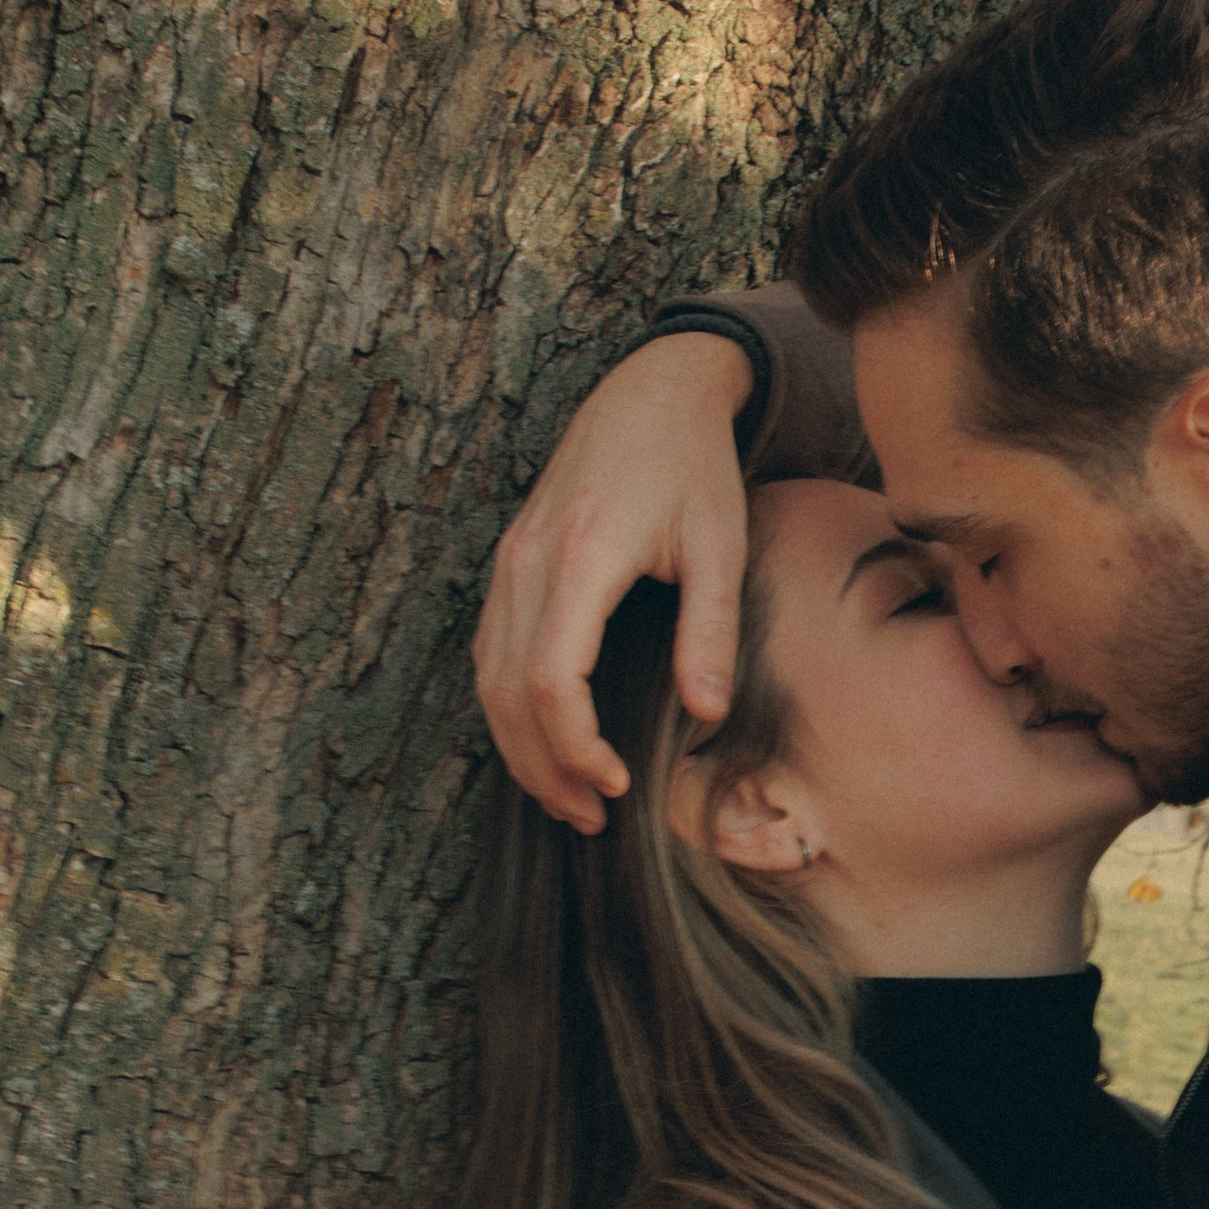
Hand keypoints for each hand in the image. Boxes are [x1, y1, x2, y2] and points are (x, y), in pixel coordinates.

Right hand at [473, 335, 752, 830]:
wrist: (651, 390)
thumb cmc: (692, 464)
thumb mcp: (720, 543)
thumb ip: (710, 629)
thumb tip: (705, 713)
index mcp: (580, 557)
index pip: (552, 680)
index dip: (576, 747)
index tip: (618, 786)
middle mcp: (528, 561)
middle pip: (507, 693)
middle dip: (544, 766)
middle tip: (590, 818)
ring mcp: (510, 561)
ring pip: (488, 677)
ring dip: (521, 747)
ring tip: (567, 798)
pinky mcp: (511, 562)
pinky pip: (490, 651)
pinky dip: (509, 708)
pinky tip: (545, 742)